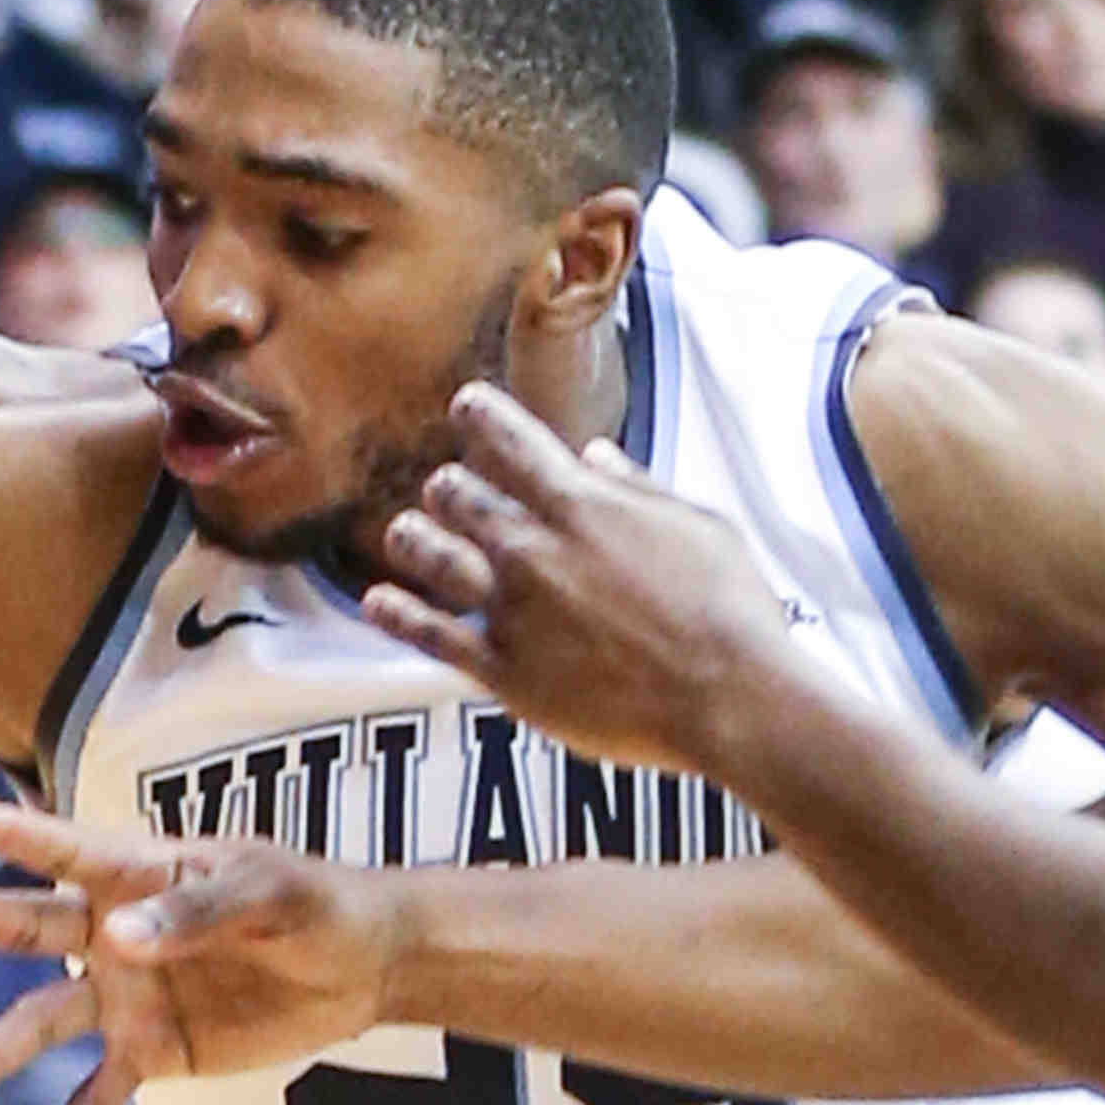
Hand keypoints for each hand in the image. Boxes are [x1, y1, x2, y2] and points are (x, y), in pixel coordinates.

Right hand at [0, 797, 411, 1104]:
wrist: (362, 969)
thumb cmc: (314, 905)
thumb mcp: (271, 896)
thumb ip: (196, 911)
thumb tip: (117, 938)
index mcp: (138, 869)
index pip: (60, 846)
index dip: (4, 831)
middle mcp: (110, 930)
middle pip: (18, 925)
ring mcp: (122, 996)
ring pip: (38, 1023)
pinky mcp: (150, 1056)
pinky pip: (96, 1101)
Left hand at [364, 384, 807, 775]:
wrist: (728, 697)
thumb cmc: (728, 609)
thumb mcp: (698, 525)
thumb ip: (637, 487)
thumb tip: (596, 454)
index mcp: (581, 503)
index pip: (508, 439)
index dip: (479, 415)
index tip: (465, 406)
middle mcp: (534, 548)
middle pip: (458, 496)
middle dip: (449, 487)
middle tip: (446, 489)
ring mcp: (513, 610)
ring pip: (431, 557)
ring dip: (413, 539)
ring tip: (403, 533)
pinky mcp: (505, 671)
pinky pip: (432, 636)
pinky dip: (397, 615)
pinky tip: (376, 602)